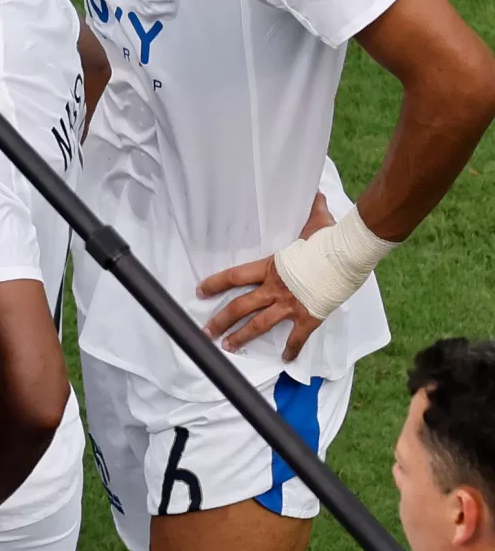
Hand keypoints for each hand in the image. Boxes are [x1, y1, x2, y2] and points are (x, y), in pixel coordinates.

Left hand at [202, 192, 332, 357]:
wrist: (350, 254)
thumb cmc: (330, 238)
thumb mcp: (315, 221)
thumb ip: (310, 209)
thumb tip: (314, 191)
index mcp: (270, 267)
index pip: (234, 276)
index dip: (215, 284)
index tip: (200, 291)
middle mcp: (274, 288)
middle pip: (239, 307)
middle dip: (220, 320)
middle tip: (206, 332)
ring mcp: (290, 304)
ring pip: (259, 325)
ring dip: (242, 338)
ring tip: (229, 347)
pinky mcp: (309, 317)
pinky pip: (297, 338)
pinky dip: (292, 350)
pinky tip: (285, 359)